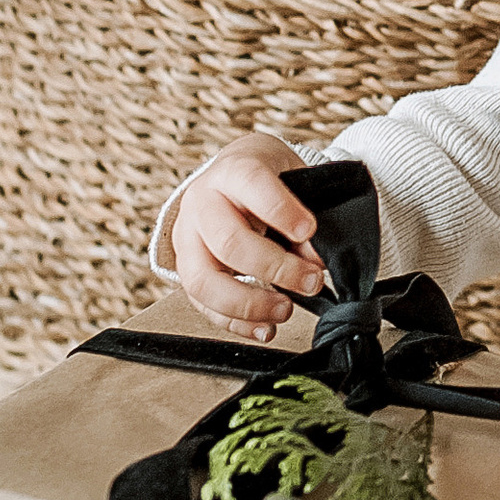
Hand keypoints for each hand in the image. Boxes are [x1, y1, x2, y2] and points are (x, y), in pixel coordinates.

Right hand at [169, 133, 325, 343]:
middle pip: (229, 242)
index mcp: (232, 171)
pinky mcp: (186, 270)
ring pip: (204, 281)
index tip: (310, 230)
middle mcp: (201, 203)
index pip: (251, 185)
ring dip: (249, 304)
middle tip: (310, 282)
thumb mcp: (293, 181)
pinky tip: (266, 328)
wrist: (231, 176)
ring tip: (286, 310)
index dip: (281, 210)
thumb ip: (304, 219)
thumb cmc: (268, 180)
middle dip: (275, 269)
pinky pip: (203, 305)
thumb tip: (314, 261)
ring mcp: (187, 239)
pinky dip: (236, 323)